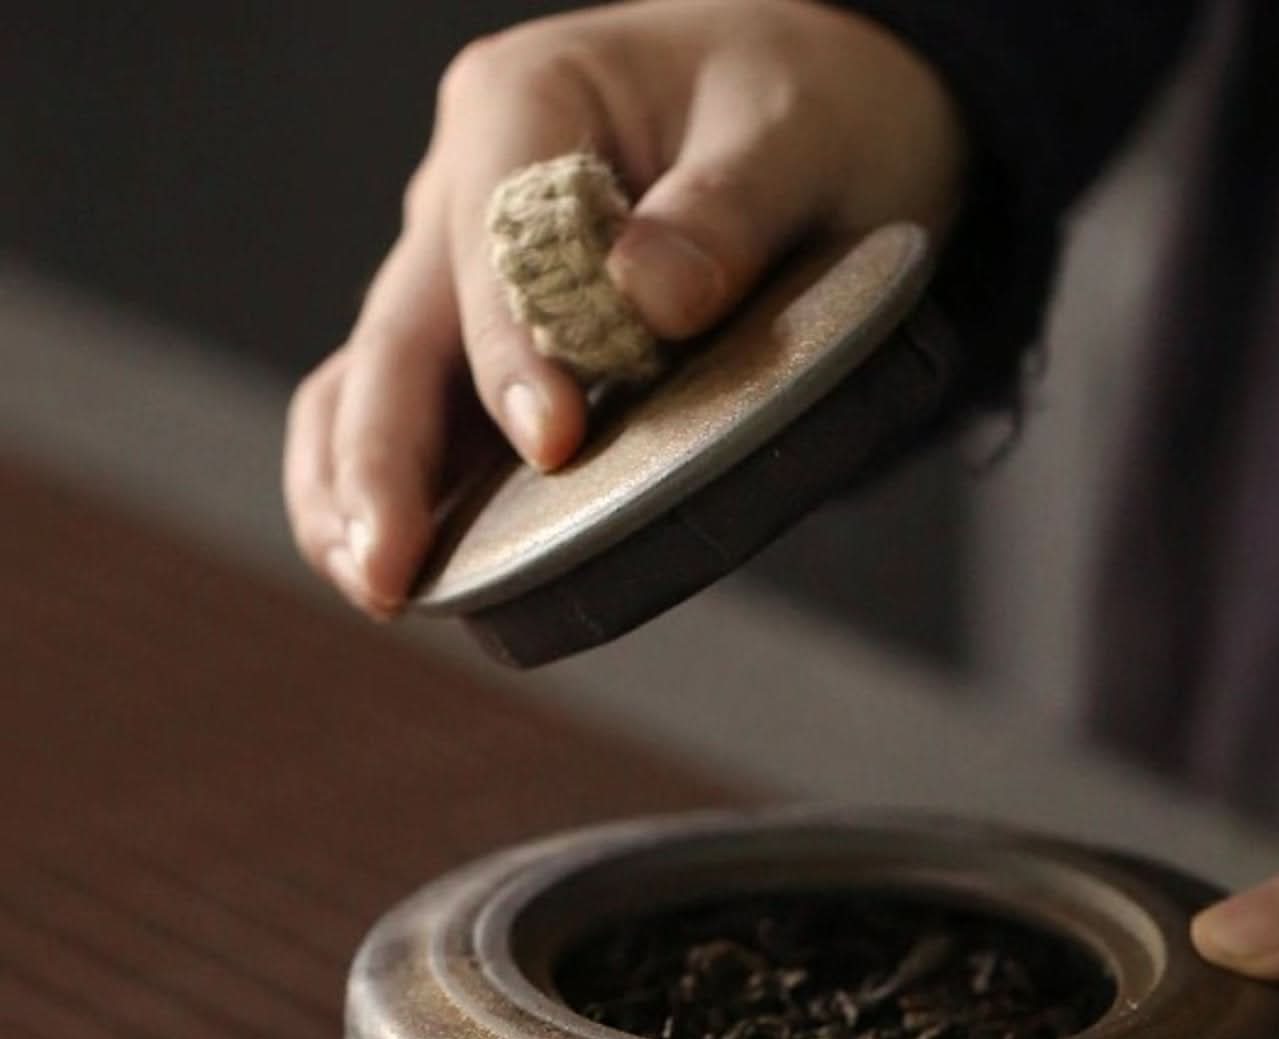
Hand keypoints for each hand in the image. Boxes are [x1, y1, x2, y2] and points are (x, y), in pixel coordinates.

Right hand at [283, 0, 965, 616]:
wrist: (810, 109)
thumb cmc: (803, 107)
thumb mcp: (797, 134)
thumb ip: (727, 211)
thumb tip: (651, 296)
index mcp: (530, 101)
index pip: (497, 240)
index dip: (514, 349)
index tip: (552, 442)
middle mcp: (467, 183)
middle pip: (398, 329)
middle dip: (385, 456)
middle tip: (389, 568)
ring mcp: (461, 265)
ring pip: (368, 377)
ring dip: (354, 482)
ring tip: (371, 582)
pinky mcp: (483, 338)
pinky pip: (404, 411)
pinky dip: (382, 485)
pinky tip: (395, 568)